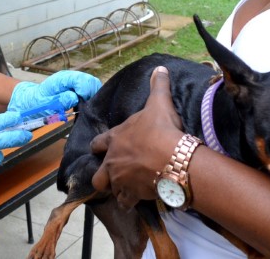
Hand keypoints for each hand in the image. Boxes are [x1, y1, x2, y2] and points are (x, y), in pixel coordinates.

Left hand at [8, 70, 101, 112]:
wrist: (33, 100)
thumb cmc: (38, 103)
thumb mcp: (46, 104)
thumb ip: (60, 100)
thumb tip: (74, 97)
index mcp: (62, 79)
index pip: (81, 79)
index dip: (86, 90)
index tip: (83, 101)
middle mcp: (71, 78)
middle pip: (91, 81)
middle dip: (92, 94)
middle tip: (86, 107)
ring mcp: (76, 82)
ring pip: (93, 86)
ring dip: (92, 96)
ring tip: (85, 107)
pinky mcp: (78, 88)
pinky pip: (90, 91)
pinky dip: (91, 98)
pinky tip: (84, 106)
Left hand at [90, 66, 184, 209]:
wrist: (172, 157)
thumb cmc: (162, 129)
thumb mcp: (159, 104)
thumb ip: (157, 86)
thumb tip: (160, 68)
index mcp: (114, 139)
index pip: (97, 144)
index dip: (99, 147)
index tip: (103, 149)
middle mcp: (112, 161)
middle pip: (97, 173)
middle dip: (103, 175)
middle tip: (113, 174)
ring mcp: (119, 179)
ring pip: (109, 189)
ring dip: (116, 189)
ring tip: (126, 189)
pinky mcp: (131, 194)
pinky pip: (125, 202)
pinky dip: (130, 202)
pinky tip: (138, 199)